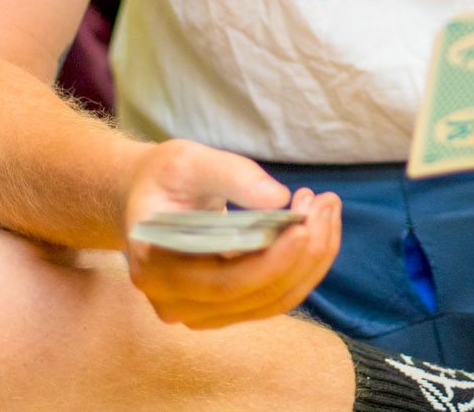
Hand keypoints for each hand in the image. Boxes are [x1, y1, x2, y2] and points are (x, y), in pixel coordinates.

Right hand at [122, 139, 341, 328]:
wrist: (148, 198)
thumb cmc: (164, 178)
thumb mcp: (187, 161)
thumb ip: (230, 174)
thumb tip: (278, 199)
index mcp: (155, 268)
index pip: (223, 283)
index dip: (271, 262)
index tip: (305, 225)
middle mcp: (174, 303)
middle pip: (255, 295)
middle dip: (302, 253)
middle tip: (324, 203)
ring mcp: (199, 312)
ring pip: (273, 301)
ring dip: (311, 259)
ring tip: (325, 208)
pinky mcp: (224, 309)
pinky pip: (274, 296)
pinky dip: (304, 265)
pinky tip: (316, 226)